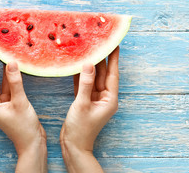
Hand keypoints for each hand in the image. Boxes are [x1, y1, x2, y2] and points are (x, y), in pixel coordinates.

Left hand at [0, 48, 46, 172]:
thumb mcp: (20, 102)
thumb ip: (15, 82)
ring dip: (4, 69)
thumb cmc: (23, 127)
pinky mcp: (12, 104)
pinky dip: (12, 78)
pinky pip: (10, 87)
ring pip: (3, 82)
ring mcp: (3, 103)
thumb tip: (11, 63)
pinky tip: (13, 67)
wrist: (33, 143)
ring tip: (2, 52)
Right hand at [60, 46, 119, 172]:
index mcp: (110, 99)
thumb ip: (85, 83)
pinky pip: (84, 84)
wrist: (73, 146)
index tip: (115, 44)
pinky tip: (78, 64)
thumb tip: (89, 64)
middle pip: (103, 74)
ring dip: (90, 65)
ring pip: (93, 78)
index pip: (113, 74)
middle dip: (101, 59)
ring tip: (89, 49)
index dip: (114, 58)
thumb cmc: (80, 129)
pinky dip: (81, 75)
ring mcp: (94, 99)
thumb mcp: (82, 105)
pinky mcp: (84, 100)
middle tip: (99, 42)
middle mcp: (104, 97)